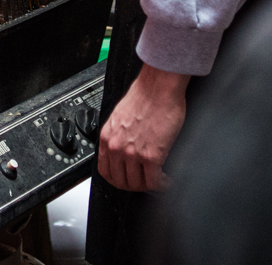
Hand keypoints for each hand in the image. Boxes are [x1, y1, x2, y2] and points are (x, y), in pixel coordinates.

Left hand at [97, 63, 189, 190]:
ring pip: (138, 185)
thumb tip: (126, 146)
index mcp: (107, 137)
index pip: (105, 171)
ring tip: (157, 181)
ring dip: (149, 186)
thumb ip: (119, 134)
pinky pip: (154, 182)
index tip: (127, 180)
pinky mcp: (152, 156)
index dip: (118, 180)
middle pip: (121, 182)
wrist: (159, 86)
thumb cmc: (145, 95)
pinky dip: (161, 185)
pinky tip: (166, 180)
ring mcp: (133, 153)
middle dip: (134, 186)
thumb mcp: (121, 116)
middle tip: (145, 182)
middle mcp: (116, 147)